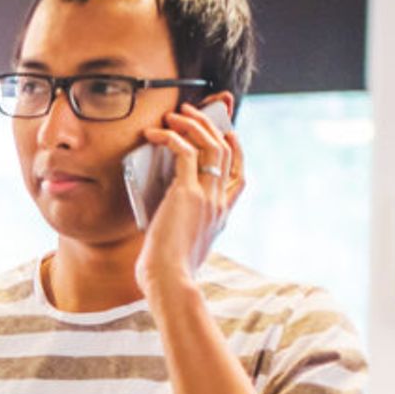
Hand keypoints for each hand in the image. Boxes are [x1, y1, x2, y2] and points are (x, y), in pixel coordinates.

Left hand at [134, 105, 246, 303]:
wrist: (170, 282)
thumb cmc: (168, 271)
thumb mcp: (182, 245)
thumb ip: (182, 228)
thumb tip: (165, 216)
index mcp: (222, 215)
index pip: (238, 175)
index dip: (235, 150)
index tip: (226, 133)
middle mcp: (220, 203)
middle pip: (226, 152)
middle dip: (210, 125)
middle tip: (191, 112)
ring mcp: (207, 196)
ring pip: (211, 145)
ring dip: (193, 124)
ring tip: (175, 114)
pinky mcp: (187, 193)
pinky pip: (185, 152)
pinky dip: (172, 137)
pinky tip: (157, 133)